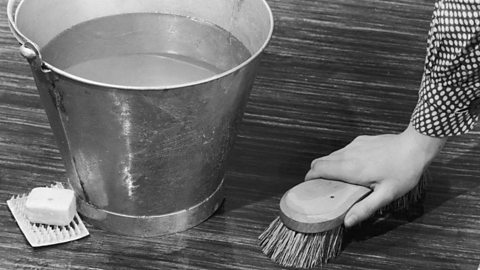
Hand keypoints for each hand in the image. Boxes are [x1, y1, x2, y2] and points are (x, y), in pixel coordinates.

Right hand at [305, 123, 446, 226]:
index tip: (309, 187)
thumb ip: (365, 208)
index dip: (309, 178)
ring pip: (331, 155)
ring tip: (339, 179)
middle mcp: (347, 154)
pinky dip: (341, 159)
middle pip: (320, 161)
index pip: (317, 169)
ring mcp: (354, 145)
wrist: (415, 145)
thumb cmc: (403, 171)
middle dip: (316, 173)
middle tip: (324, 187)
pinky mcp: (360, 140)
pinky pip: (344, 150)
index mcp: (350, 169)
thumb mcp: (386, 195)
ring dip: (329, 166)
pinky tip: (356, 168)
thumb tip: (347, 222)